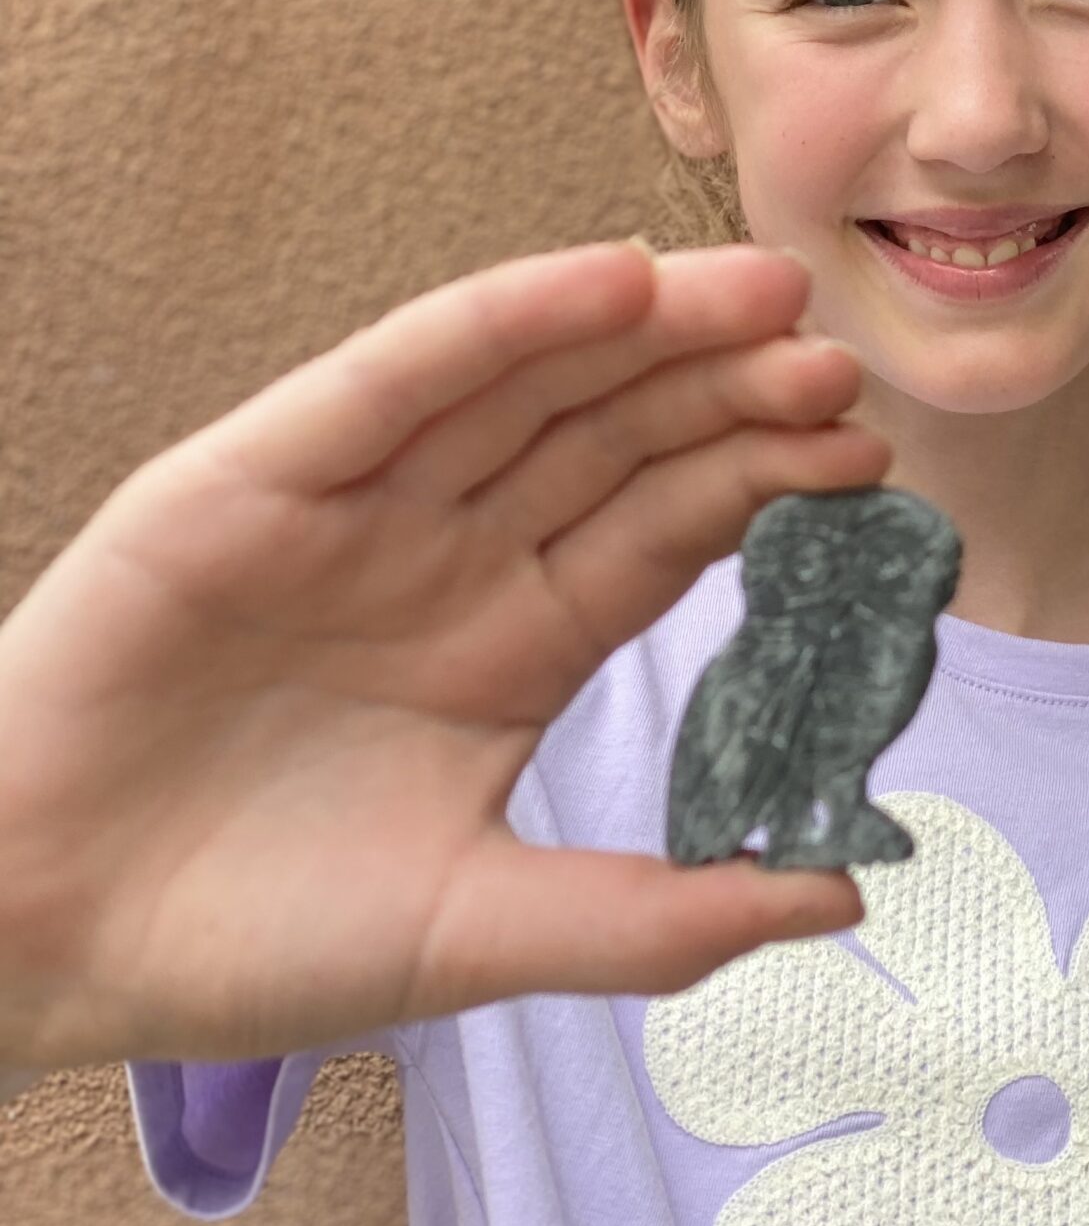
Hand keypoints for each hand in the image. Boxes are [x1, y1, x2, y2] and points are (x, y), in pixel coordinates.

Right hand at [0, 238, 890, 1071]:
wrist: (30, 939)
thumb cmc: (246, 941)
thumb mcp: (479, 930)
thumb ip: (657, 916)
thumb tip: (843, 891)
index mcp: (512, 647)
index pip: (663, 535)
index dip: (761, 488)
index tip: (867, 456)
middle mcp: (448, 558)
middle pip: (615, 444)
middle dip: (727, 395)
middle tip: (837, 358)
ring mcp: (356, 510)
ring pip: (525, 391)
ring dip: (642, 335)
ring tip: (759, 294)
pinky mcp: (253, 479)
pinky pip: (393, 382)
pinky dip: (495, 325)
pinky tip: (603, 284)